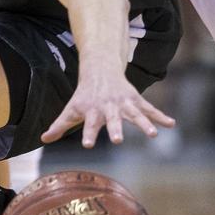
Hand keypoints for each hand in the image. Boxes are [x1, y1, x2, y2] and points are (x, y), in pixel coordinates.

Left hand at [40, 73, 174, 148]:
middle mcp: (108, 107)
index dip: (88, 134)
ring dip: (144, 124)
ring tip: (153, 135)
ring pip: (135, 114)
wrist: (100, 69)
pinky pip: (150, 109)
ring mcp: (124, 103)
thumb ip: (59, 125)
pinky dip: (161, 116)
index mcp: (92, 111)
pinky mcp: (136, 100)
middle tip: (117, 140)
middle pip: (112, 120)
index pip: (89, 125)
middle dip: (115, 129)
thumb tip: (43, 139)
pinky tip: (171, 124)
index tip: (88, 145)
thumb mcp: (71, 108)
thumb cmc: (84, 95)